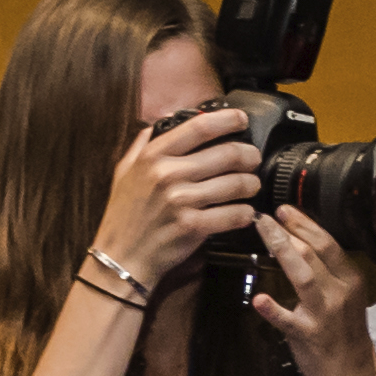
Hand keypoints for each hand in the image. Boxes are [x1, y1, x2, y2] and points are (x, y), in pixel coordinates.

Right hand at [90, 105, 261, 287]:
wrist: (121, 255)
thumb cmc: (125, 213)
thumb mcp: (125, 171)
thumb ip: (144, 144)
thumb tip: (166, 120)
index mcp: (152, 156)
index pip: (199, 127)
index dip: (228, 119)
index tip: (241, 119)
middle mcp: (167, 174)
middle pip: (228, 153)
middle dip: (250, 155)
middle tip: (254, 159)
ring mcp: (180, 201)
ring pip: (238, 183)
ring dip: (252, 184)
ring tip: (251, 186)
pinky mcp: (193, 226)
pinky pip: (236, 214)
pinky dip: (247, 213)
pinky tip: (246, 212)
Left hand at [249, 208, 374, 375]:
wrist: (349, 372)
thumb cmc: (342, 332)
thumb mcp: (345, 296)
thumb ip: (328, 271)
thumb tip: (300, 241)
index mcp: (351, 280)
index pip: (329, 244)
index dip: (305, 224)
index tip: (285, 210)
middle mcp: (341, 293)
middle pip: (315, 253)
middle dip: (289, 230)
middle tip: (266, 216)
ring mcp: (325, 314)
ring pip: (304, 276)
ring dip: (282, 251)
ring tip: (264, 234)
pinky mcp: (308, 335)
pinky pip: (288, 320)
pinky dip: (273, 310)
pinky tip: (259, 299)